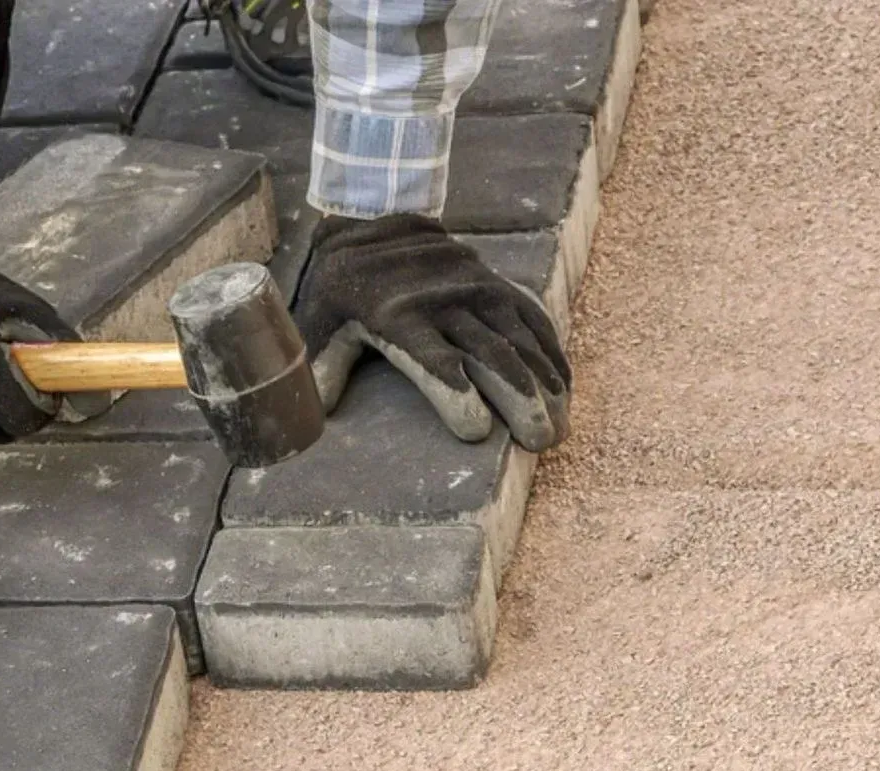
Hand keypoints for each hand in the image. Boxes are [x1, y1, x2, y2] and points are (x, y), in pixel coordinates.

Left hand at [294, 213, 570, 451]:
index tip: (476, 430)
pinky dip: (550, 351)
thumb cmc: (339, 295)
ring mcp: (473, 284)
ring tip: (559, 425)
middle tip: (539, 439)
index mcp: (395, 315)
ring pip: (519, 337)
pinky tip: (564, 387)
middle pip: (489, 353)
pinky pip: (531, 315)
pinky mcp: (493, 279)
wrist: (366, 222)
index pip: (432, 358)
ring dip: (544, 382)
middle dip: (519, 399)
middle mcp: (440, 297)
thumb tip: (315, 418)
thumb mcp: (321, 330)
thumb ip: (323, 374)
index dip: (455, 394)